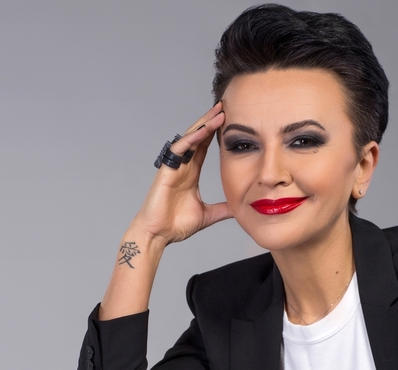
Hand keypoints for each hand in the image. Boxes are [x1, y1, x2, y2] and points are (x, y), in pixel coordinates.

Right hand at [129, 102, 229, 248]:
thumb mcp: (208, 215)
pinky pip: (178, 150)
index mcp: (190, 173)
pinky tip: (203, 130)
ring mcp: (174, 167)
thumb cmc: (175, 225)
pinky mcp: (166, 171)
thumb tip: (240, 209)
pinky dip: (190, 139)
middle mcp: (182, 167)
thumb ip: (223, 209)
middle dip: (210, 121)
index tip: (229, 119)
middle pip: (197, 137)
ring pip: (189, 139)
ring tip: (218, 111)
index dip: (215, 132)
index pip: (203, 147)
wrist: (158, 235)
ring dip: (203, 125)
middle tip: (225, 105)